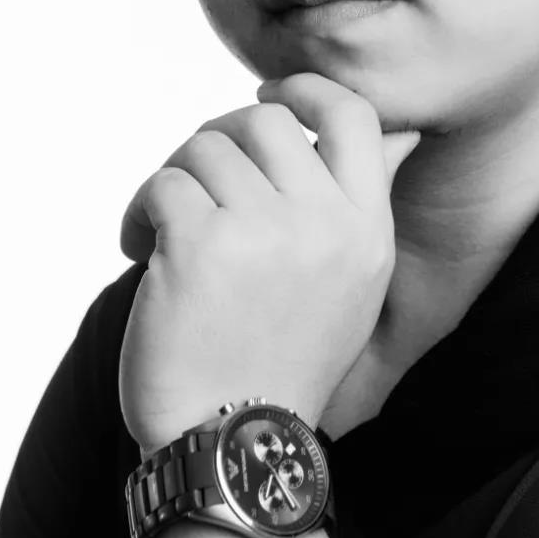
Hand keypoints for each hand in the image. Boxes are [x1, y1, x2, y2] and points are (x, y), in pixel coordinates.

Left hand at [117, 73, 421, 452]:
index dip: (307, 90)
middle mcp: (325, 223)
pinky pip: (162, 184)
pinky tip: (139, 251)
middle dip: (219, 139)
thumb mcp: (354, 286)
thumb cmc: (284, 363)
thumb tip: (400, 132)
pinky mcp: (199, 246)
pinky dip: (139, 213)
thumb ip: (361, 207)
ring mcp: (263, 232)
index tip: (269, 96)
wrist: (232, 447)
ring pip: (205, 148)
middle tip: (196, 184)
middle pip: (266, 120)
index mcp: (368, 230)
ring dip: (173, 182)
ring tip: (161, 235)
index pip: (354, 115)